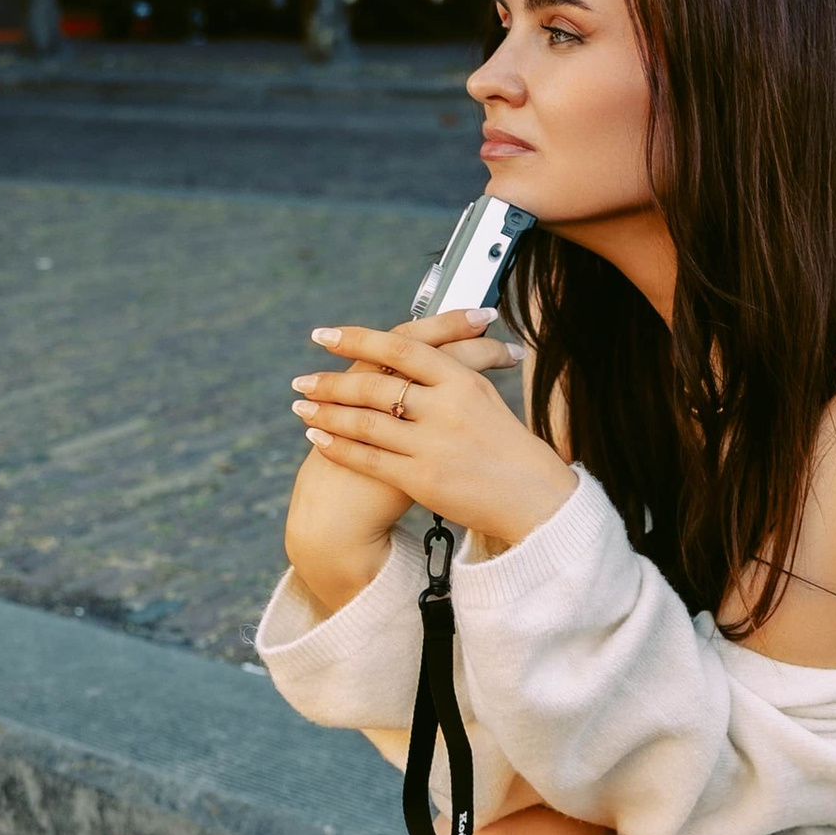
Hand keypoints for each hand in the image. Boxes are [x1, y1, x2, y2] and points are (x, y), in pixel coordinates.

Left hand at [292, 307, 576, 555]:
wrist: (534, 499)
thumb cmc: (509, 448)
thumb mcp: (485, 399)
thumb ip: (450, 373)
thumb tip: (413, 349)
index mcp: (463, 380)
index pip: (401, 346)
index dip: (358, 337)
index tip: (324, 334)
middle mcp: (446, 408)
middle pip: (375, 384)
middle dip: (331, 381)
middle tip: (302, 379)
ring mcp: (432, 444)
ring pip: (364, 421)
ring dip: (326, 412)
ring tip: (301, 405)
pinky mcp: (421, 479)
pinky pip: (368, 458)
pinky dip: (338, 446)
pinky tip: (317, 438)